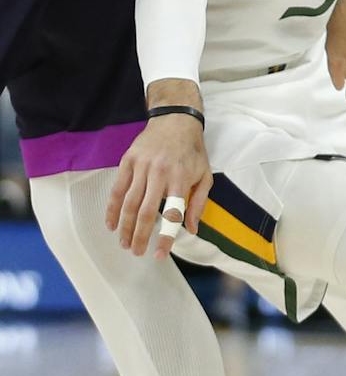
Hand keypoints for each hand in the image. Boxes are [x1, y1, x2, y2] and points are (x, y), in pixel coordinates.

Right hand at [106, 97, 210, 259]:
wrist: (176, 120)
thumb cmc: (192, 151)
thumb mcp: (205, 174)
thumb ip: (198, 203)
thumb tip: (191, 230)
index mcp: (180, 178)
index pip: (172, 214)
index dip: (165, 237)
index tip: (159, 255)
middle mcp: (160, 173)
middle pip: (146, 212)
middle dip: (140, 236)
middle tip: (137, 252)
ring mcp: (142, 167)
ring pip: (129, 203)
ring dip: (125, 227)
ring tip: (124, 243)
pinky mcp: (127, 161)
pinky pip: (117, 189)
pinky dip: (112, 209)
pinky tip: (111, 224)